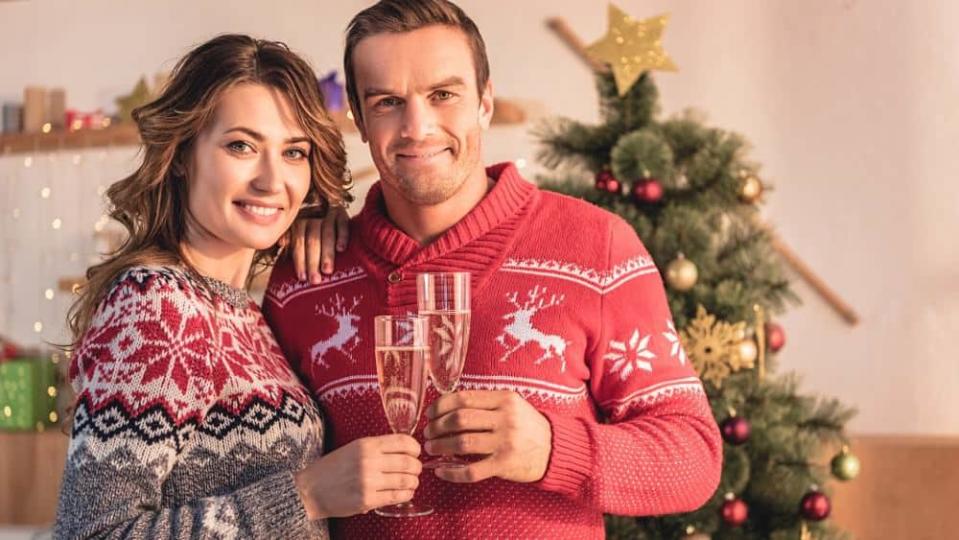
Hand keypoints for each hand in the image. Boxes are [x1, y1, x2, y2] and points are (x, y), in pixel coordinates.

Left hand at [280, 206, 349, 283]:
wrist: (330, 208)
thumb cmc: (312, 229)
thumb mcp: (299, 231)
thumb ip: (291, 237)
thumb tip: (280, 243)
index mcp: (299, 222)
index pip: (298, 244)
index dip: (300, 261)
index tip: (302, 277)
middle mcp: (312, 216)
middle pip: (312, 241)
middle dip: (313, 262)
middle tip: (315, 280)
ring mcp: (327, 214)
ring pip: (327, 235)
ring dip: (327, 254)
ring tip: (327, 270)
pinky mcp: (341, 212)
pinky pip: (342, 224)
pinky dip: (342, 236)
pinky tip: (340, 249)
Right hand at [294, 434, 421, 518]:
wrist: (311, 490)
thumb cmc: (333, 468)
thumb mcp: (354, 448)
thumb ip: (378, 448)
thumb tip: (405, 451)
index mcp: (366, 444)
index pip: (403, 442)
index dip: (415, 448)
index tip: (416, 453)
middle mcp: (369, 461)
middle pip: (408, 462)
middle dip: (417, 467)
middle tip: (416, 470)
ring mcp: (368, 481)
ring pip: (405, 480)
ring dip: (413, 482)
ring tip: (412, 482)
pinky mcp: (367, 500)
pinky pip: (396, 496)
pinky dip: (406, 494)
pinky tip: (405, 493)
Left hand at [423, 390, 551, 483]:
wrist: (555, 449)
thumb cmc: (527, 426)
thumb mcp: (512, 406)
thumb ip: (486, 403)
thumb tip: (448, 407)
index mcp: (504, 399)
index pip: (463, 398)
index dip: (440, 406)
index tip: (430, 414)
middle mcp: (505, 418)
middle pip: (459, 419)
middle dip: (436, 427)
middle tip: (428, 433)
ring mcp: (506, 442)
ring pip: (462, 443)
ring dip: (440, 446)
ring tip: (432, 448)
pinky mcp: (505, 464)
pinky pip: (471, 471)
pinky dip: (452, 473)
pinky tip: (441, 472)